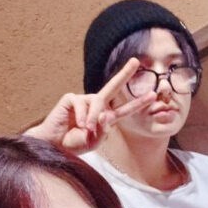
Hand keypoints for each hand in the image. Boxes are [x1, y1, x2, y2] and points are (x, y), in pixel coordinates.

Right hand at [24, 58, 155, 151]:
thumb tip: (106, 113)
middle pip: (113, 87)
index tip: (153, 95)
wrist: (54, 145)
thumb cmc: (74, 143)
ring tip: (85, 129)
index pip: (125, 109)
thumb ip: (102, 130)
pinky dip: (80, 115)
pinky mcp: (71, 99)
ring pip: (97, 103)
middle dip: (125, 73)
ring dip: (92, 118)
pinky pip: (81, 104)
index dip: (139, 103)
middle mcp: (97, 105)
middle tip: (136, 61)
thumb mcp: (93, 141)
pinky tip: (75, 124)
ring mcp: (84, 100)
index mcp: (106, 117)